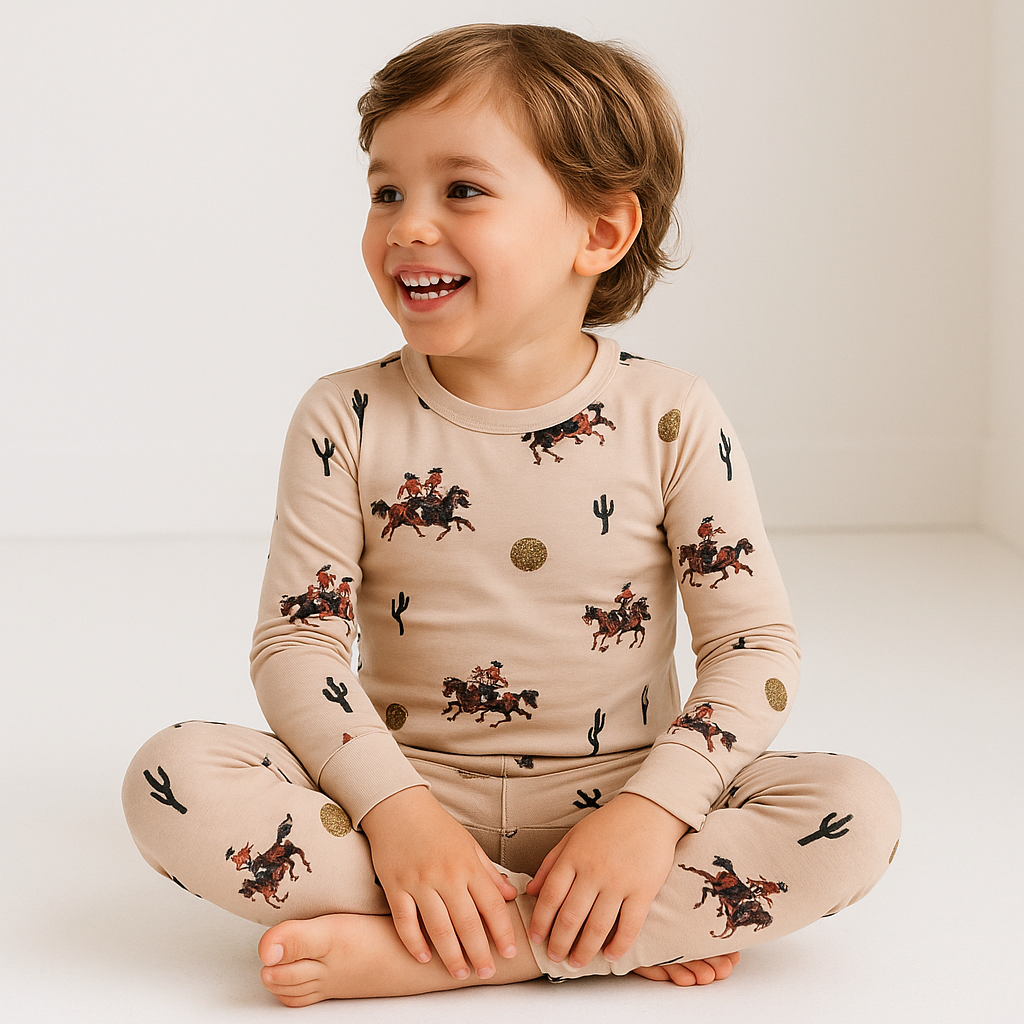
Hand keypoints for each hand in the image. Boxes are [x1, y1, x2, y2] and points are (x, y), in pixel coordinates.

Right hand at [360, 786, 518, 979]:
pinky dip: (414, 943)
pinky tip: (424, 958)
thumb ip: (488, 872)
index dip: (503, 931)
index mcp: (467, 864)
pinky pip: (405, 922)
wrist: (398, 806)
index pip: (492, 905)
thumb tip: (510, 894)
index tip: (510, 952)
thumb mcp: (468, 844)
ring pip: (438, 928)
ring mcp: (419, 882)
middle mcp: (446, 875)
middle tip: (488, 973)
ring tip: (460, 974)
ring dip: (451, 955)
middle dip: (480, 953)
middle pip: (467, 923)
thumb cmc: (436, 826)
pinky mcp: (394, 886)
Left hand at [525, 792, 687, 968]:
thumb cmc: (608, 824)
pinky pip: (629, 925)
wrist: (649, 811)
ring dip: (584, 950)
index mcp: (574, 856)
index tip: (536, 939)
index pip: (551, 896)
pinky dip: (619, 945)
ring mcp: (619, 881)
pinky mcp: (643, 889)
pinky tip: (609, 956)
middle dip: (560, 943)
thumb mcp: (573, 837)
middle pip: (571, 917)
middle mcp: (594, 871)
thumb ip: (551, 863)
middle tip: (555, 958)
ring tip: (576, 963)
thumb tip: (530, 891)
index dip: (541, 921)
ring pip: (598, 926)